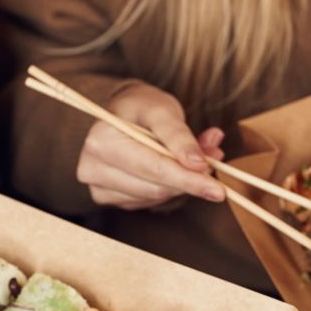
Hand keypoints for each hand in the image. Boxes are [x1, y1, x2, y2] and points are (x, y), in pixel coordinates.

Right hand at [76, 83, 226, 209]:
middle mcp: (92, 167)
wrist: (122, 114)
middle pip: (155, 187)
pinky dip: (164, 189)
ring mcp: (97, 186)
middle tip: (212, 170)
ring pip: (154, 198)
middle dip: (188, 181)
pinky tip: (164, 171)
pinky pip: (146, 202)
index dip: (188, 179)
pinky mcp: (105, 197)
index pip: (154, 167)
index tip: (218, 190)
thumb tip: (199, 164)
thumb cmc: (141, 108)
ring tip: (187, 162)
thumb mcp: (163, 110)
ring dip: (178, 184)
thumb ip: (180, 135)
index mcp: (102, 140)